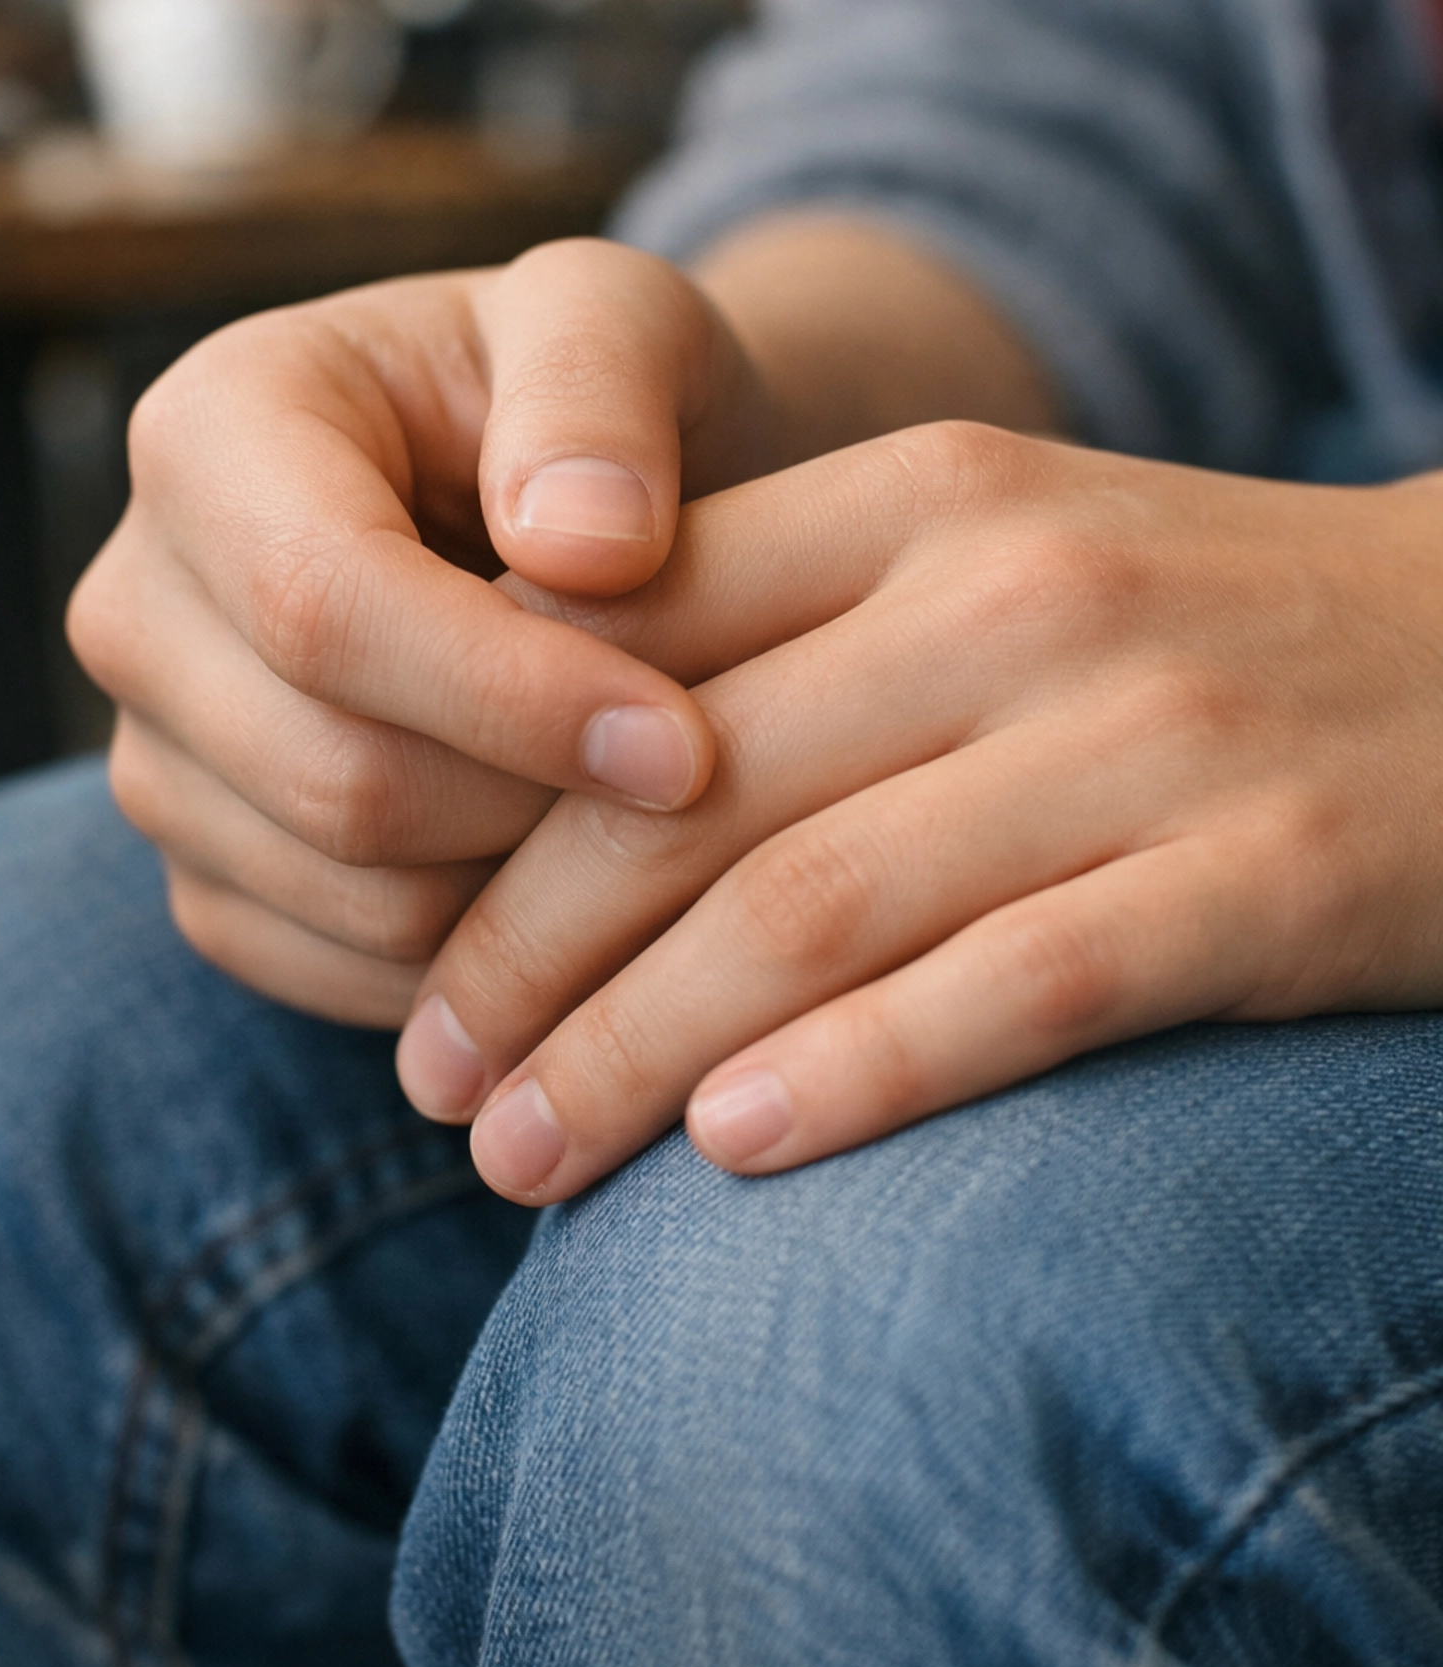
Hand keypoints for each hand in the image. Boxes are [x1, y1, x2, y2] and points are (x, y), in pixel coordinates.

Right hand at [68, 238, 773, 1024]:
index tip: (690, 746)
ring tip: (645, 802)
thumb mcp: (619, 321)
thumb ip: (600, 385)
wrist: (566, 508)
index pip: (323, 607)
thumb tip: (581, 545)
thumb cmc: (593, 403)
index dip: (513, 696)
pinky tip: (578, 863)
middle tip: (700, 785)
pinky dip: (487, 954)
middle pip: (331, 776)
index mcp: (208, 433)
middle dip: (542, 803)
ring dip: (532, 885)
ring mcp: (156, 755)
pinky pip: (348, 974)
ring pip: (351, 896)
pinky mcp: (209, 874)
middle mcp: (140, 604)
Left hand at [397, 425, 1442, 1199]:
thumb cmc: (1190, 630)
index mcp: (923, 501)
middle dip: (524, 961)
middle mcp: (1014, 596)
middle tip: (434, 1093)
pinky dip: (863, 1074)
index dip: (485, 812)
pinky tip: (740, 1153)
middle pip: (689, 798)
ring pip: (819, 903)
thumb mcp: (989, 562)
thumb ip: (792, 637)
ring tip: (523, 1165)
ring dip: (639, 1053)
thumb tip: (546, 794)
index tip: (402, 949)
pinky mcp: (1264, 873)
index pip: (634, 647)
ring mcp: (1145, 732)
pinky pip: (1019, 984)